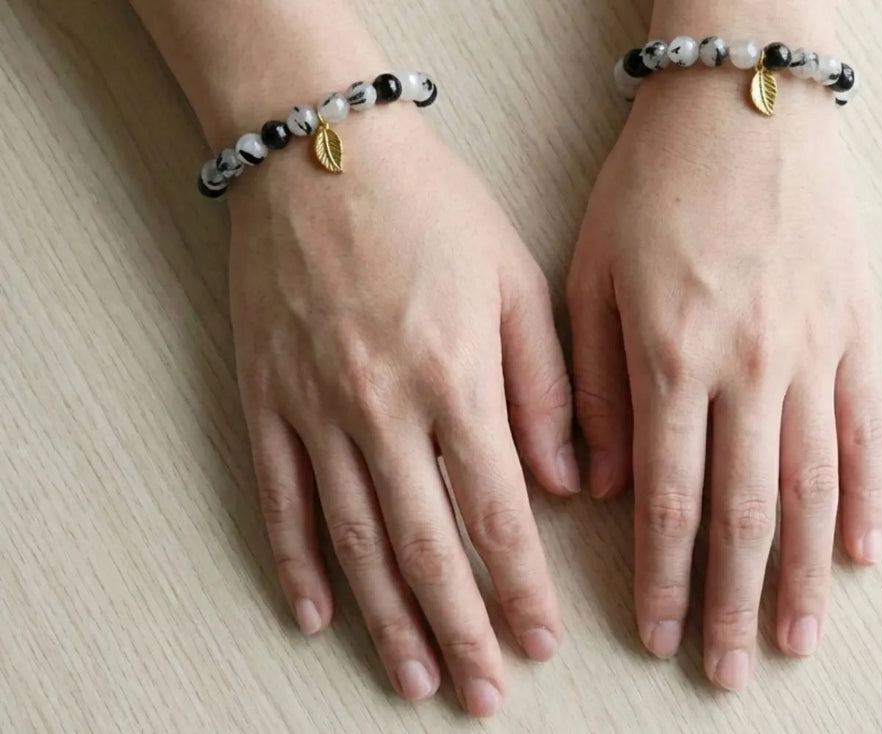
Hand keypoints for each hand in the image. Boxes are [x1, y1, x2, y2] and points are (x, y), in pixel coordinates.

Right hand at [229, 108, 578, 716]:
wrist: (323, 152)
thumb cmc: (431, 208)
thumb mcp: (516, 280)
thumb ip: (547, 387)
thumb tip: (570, 483)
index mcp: (455, 378)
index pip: (495, 513)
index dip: (519, 588)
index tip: (541, 642)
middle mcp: (382, 408)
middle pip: (424, 545)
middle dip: (461, 628)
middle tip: (484, 693)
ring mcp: (315, 408)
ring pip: (352, 538)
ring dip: (385, 618)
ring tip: (413, 677)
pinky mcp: (265, 398)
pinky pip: (279, 497)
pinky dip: (293, 562)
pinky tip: (313, 616)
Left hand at [567, 72, 881, 689]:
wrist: (741, 106)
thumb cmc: (652, 186)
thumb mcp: (588, 277)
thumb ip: (587, 388)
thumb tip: (585, 487)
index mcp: (671, 359)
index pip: (668, 500)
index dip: (663, 578)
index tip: (659, 635)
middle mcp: (747, 369)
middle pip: (745, 514)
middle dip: (732, 602)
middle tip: (728, 670)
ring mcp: (811, 352)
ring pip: (811, 488)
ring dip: (803, 574)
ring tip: (796, 638)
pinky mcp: (855, 330)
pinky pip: (867, 430)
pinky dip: (866, 497)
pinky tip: (862, 552)